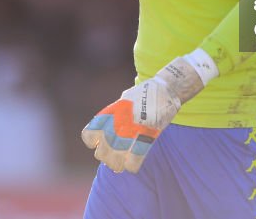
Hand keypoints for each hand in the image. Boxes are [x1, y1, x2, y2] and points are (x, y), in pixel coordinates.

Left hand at [81, 54, 212, 173]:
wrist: (165, 89)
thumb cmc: (145, 94)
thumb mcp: (124, 99)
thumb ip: (115, 113)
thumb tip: (109, 125)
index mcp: (109, 114)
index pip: (90, 135)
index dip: (93, 142)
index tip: (98, 143)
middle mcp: (116, 125)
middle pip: (101, 153)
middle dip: (106, 157)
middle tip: (113, 157)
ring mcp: (130, 132)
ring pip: (115, 161)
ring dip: (117, 164)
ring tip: (121, 163)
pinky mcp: (146, 138)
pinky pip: (133, 161)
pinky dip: (132, 165)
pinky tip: (133, 164)